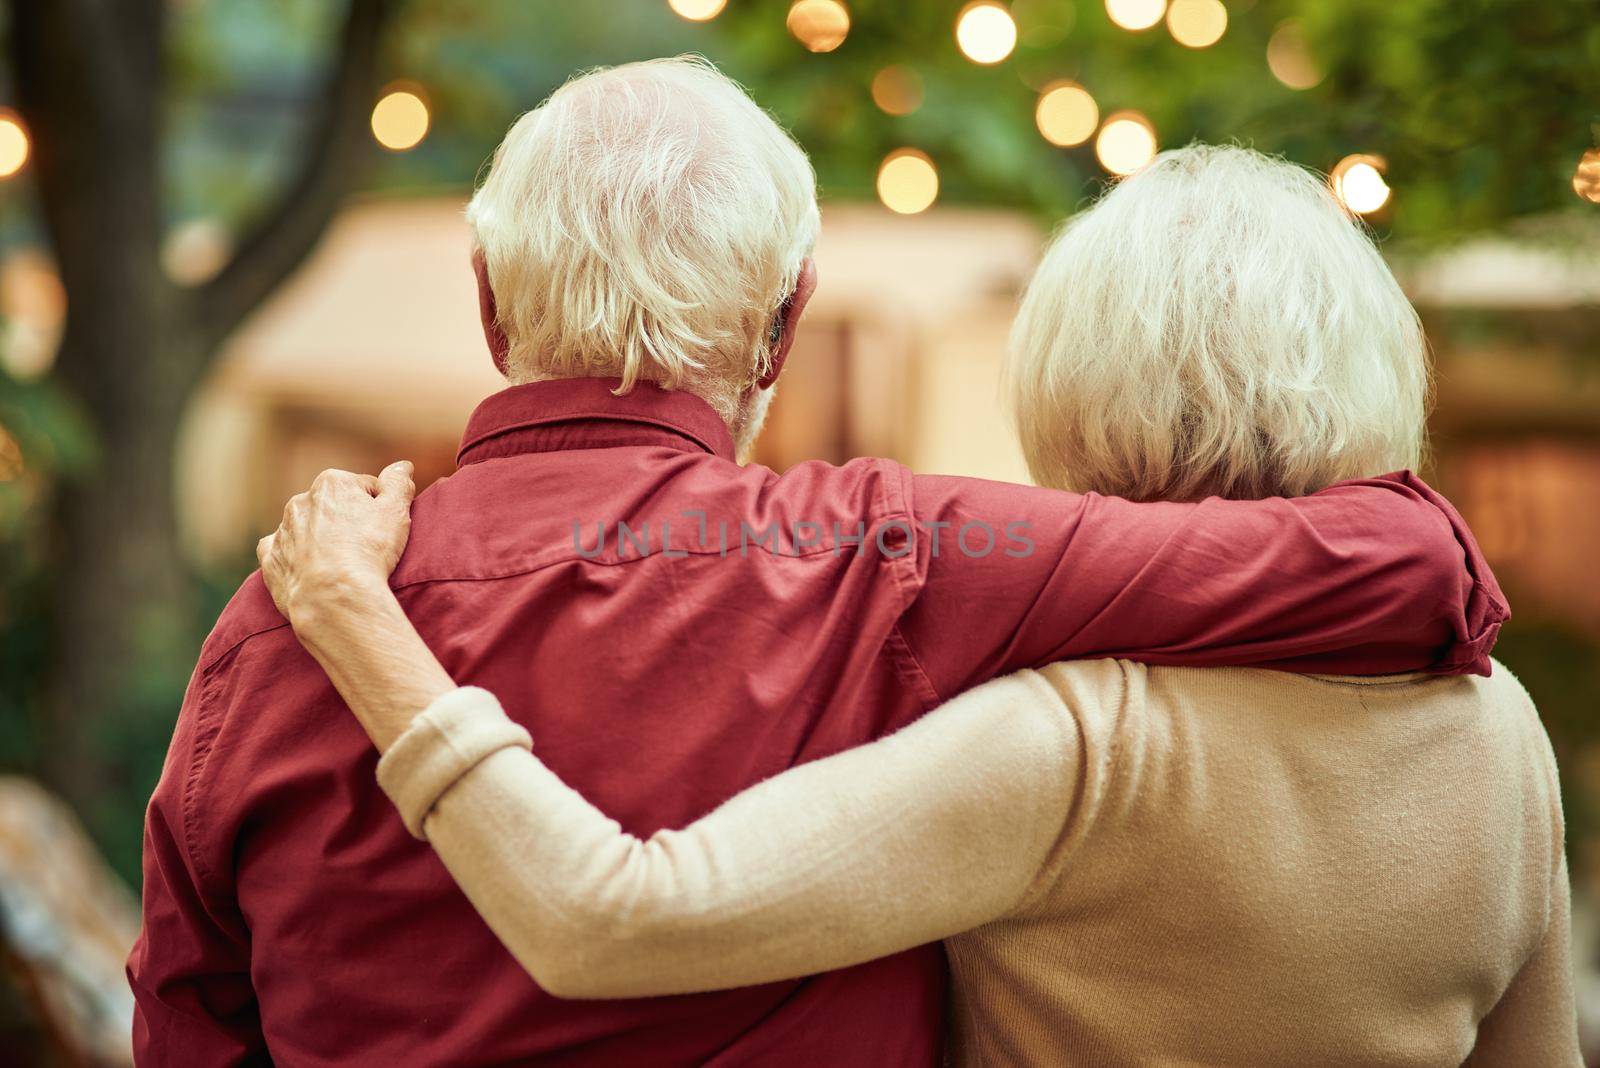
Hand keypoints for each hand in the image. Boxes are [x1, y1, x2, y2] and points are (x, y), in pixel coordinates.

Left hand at [258, 461, 415, 628]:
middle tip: (366, 547)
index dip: (379, 509)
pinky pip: (281, 550)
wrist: (334, 595)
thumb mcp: (396, 511)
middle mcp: (302, 500)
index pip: (364, 489)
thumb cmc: (369, 550)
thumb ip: (399, 484)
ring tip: (341, 564)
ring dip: (321, 539)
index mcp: (332, 482)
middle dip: (347, 521)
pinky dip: (293, 556)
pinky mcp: (270, 558)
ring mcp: (283, 530)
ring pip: (307, 528)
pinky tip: (309, 569)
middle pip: (333, 506)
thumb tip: (403, 466)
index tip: (385, 530)